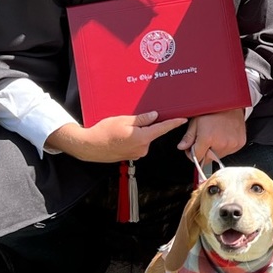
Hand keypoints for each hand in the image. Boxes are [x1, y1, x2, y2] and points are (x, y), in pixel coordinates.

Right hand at [47, 112, 185, 162]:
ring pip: (143, 138)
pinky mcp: (131, 156)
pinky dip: (131, 138)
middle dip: (145, 126)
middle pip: (151, 133)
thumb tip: (154, 116)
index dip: (174, 123)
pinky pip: (136, 144)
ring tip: (120, 130)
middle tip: (129, 121)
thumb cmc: (103, 132)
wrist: (89, 146)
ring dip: (136, 132)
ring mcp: (136, 154)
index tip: (183, 119)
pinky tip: (120, 136)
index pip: (162, 129)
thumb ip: (141, 119)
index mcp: (142, 138)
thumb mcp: (123, 120)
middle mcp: (142, 148)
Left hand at [176, 108, 246, 163]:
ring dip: (215, 150)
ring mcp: (232, 144)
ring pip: (219, 156)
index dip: (192, 154)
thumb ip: (188, 137)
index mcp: (208, 138)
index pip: (197, 157)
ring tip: (215, 136)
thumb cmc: (214, 109)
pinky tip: (223, 136)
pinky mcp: (239, 144)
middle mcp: (221, 143)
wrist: (231, 103)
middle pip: (208, 159)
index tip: (192, 149)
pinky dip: (225, 147)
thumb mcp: (196, 121)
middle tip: (204, 140)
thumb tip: (182, 147)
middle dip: (204, 152)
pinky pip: (229, 151)